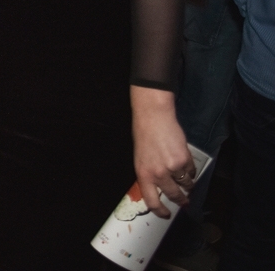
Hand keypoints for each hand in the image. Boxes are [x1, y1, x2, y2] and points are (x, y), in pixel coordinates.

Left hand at [131, 86, 194, 216]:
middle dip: (181, 200)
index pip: (151, 201)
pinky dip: (191, 171)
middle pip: (173, 195)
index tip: (166, 215)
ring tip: (186, 180)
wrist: (153, 118)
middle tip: (184, 201)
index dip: (160, 211)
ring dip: (188, 184)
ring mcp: (172, 168)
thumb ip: (149, 175)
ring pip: (186, 184)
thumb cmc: (144, 136)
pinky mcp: (184, 160)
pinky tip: (186, 165)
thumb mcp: (140, 159)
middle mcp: (158, 174)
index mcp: (143, 174)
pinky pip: (192, 172)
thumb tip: (159, 189)